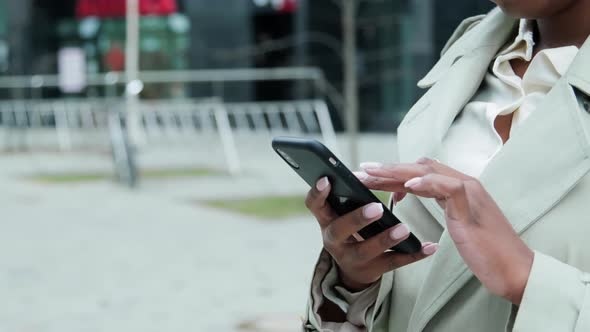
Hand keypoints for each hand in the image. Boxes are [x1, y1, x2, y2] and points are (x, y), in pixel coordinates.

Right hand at [305, 177, 438, 290]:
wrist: (353, 268)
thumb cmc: (348, 230)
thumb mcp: (339, 214)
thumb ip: (345, 195)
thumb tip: (364, 168)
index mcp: (326, 220)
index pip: (314, 205)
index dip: (318, 193)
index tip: (327, 179)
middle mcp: (334, 240)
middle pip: (339, 230)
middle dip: (357, 218)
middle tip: (376, 207)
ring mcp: (352, 258)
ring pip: (367, 250)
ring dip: (386, 239)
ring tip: (404, 229)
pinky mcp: (373, 269)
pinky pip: (394, 262)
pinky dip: (413, 254)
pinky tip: (429, 246)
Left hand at [359, 158, 533, 303]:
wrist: (515, 269)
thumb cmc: (487, 251)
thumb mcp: (460, 224)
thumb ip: (445, 206)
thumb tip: (419, 198)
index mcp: (459, 188)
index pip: (421, 172)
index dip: (393, 173)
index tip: (369, 177)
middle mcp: (464, 184)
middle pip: (419, 167)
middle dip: (387, 169)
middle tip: (359, 172)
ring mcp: (469, 192)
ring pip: (427, 171)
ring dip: (394, 173)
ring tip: (369, 175)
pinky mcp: (471, 206)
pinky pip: (446, 187)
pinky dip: (426, 182)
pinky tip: (406, 185)